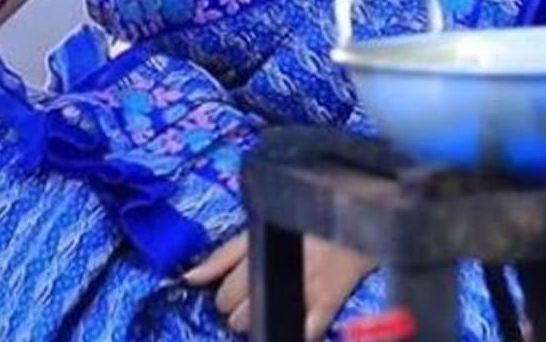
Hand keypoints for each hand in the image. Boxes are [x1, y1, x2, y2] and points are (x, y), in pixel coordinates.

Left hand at [183, 232, 376, 339]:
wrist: (356, 215)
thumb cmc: (305, 220)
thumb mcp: (261, 228)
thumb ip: (224, 255)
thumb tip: (189, 278)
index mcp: (260, 248)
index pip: (224, 294)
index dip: (228, 296)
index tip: (240, 289)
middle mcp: (278, 268)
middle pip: (237, 315)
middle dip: (242, 310)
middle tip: (262, 294)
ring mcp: (304, 287)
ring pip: (259, 325)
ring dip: (262, 320)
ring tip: (278, 301)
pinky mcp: (329, 303)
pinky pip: (301, 333)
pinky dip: (294, 330)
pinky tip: (295, 319)